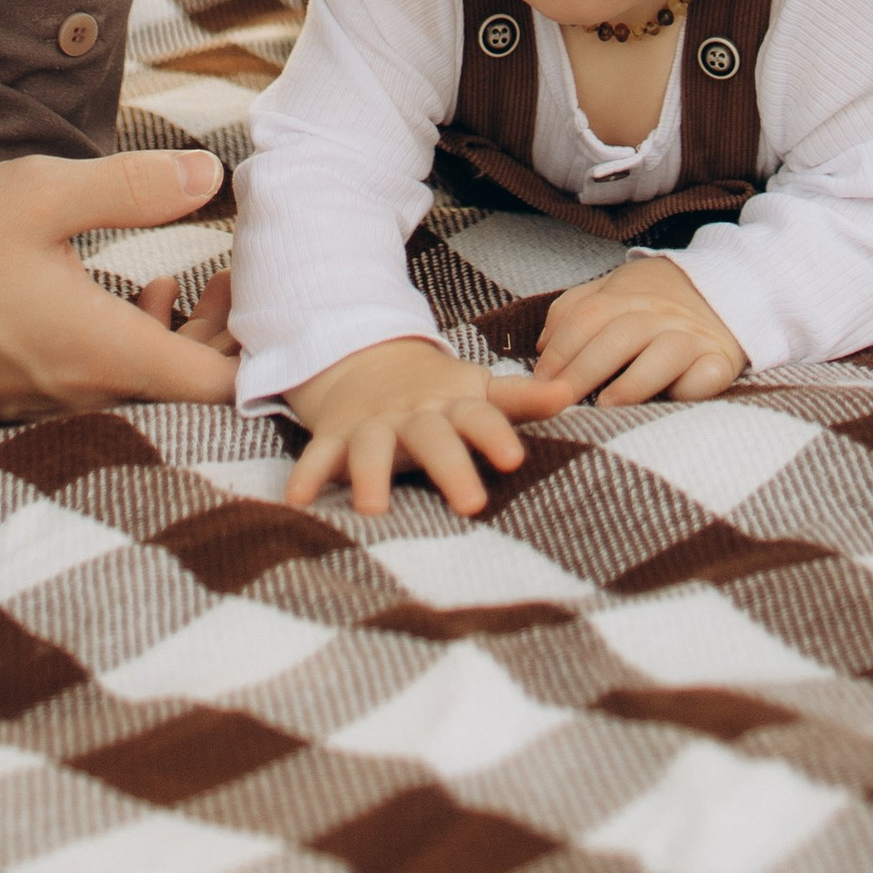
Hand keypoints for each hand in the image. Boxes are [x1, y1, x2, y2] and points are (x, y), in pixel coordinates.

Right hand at [0, 146, 237, 423]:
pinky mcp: (19, 399)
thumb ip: (132, 187)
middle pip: (188, 391)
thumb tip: (213, 179)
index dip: (260, 343)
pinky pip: (98, 385)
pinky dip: (123, 346)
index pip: (221, 384)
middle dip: (223, 334)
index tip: (257, 283)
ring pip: (141, 388)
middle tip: (232, 272)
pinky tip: (110, 293)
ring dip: (171, 338)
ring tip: (176, 279)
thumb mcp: (38, 195)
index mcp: (103, 353)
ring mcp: (48, 404)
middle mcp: (85, 395)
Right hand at [285, 338, 573, 516]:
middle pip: (433, 438)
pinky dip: (308, 475)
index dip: (496, 436)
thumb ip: (521, 400)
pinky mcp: (338, 437)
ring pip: (372, 448)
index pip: (481, 417)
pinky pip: (319, 456)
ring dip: (370, 476)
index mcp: (453, 405)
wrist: (369, 362)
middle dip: (450, 468)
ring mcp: (373, 425)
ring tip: (374, 510)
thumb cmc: (441, 394)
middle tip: (471, 504)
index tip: (514, 459)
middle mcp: (414, 414)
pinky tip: (299, 501)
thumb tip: (573, 395)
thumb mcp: (479, 391)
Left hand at [533, 254, 746, 406]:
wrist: (727, 286)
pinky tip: (670, 400)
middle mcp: (661, 313)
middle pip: (619, 335)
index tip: (540, 382)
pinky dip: (691, 386)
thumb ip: (575, 310)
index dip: (561, 348)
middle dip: (584, 368)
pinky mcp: (721, 360)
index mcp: (629, 295)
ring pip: (664, 352)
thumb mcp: (615, 290)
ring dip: (633, 381)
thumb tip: (541, 347)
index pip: (588, 316)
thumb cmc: (657, 300)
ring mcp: (692, 336)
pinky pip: (708, 373)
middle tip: (561, 399)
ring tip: (606, 406)